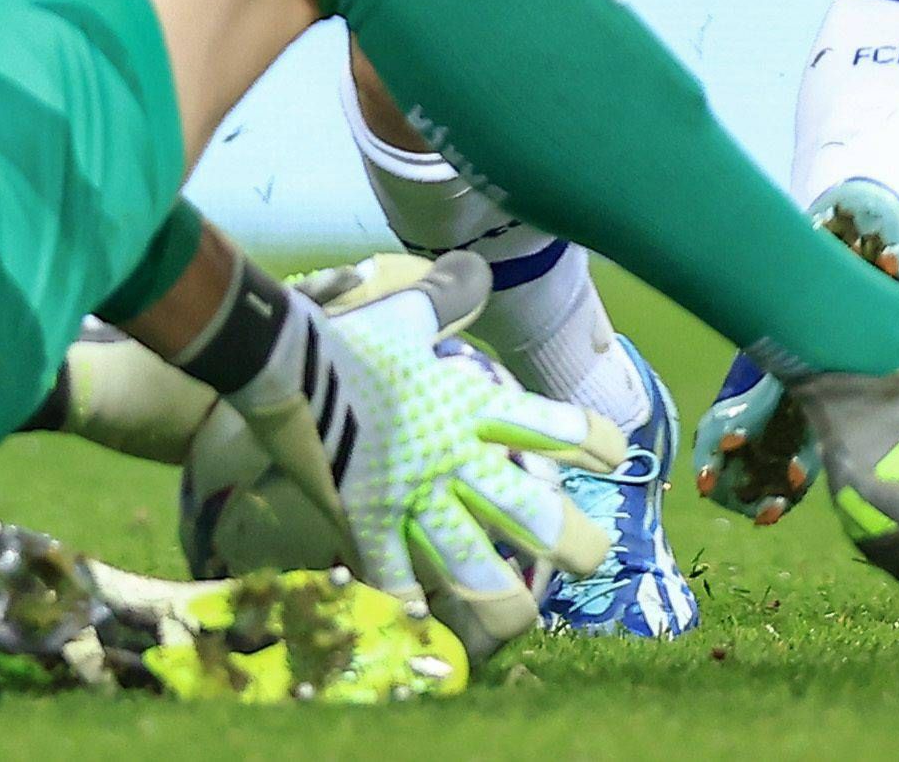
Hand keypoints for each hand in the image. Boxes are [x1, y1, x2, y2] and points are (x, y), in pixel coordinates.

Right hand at [249, 255, 618, 659]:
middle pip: (532, 511)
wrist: (280, 359)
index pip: (552, 426)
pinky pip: (393, 581)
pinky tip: (425, 634)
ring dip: (502, 600)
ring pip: (472, 563)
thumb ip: (448, 296)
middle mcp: (453, 458)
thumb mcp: (408, 313)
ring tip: (523, 618)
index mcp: (470, 406)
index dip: (591, 443)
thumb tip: (476, 264)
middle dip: (573, 542)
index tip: (617, 455)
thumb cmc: (349, 338)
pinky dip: (409, 611)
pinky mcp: (364, 523)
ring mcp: (410, 497)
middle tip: (595, 559)